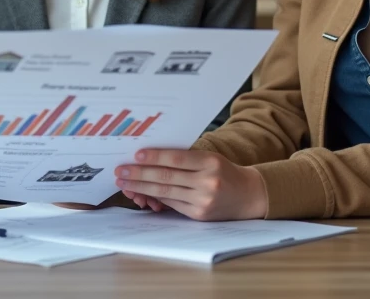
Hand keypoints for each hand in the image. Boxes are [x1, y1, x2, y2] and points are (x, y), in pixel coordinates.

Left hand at [114, 149, 267, 220]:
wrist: (248, 195)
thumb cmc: (224, 172)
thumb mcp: (210, 158)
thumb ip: (186, 158)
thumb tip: (151, 157)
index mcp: (210, 162)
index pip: (177, 158)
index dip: (154, 157)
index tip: (135, 155)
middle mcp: (207, 182)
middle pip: (167, 177)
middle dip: (139, 174)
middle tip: (120, 171)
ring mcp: (203, 200)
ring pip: (165, 192)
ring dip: (141, 188)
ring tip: (125, 183)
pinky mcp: (199, 215)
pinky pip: (172, 204)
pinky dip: (155, 198)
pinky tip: (141, 194)